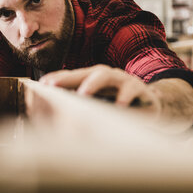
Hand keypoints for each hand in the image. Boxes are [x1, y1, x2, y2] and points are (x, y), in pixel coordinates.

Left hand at [39, 65, 160, 109]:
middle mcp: (106, 76)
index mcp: (92, 80)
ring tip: (82, 95)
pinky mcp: (139, 88)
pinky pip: (130, 90)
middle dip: (67, 78)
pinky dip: (123, 97)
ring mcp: (122, 79)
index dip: (57, 79)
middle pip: (84, 72)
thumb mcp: (97, 109)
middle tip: (53, 86)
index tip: (41, 84)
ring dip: (92, 84)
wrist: (152, 108)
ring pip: (105, 75)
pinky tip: (118, 106)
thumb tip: (55, 119)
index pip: (72, 77)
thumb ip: (78, 111)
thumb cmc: (118, 109)